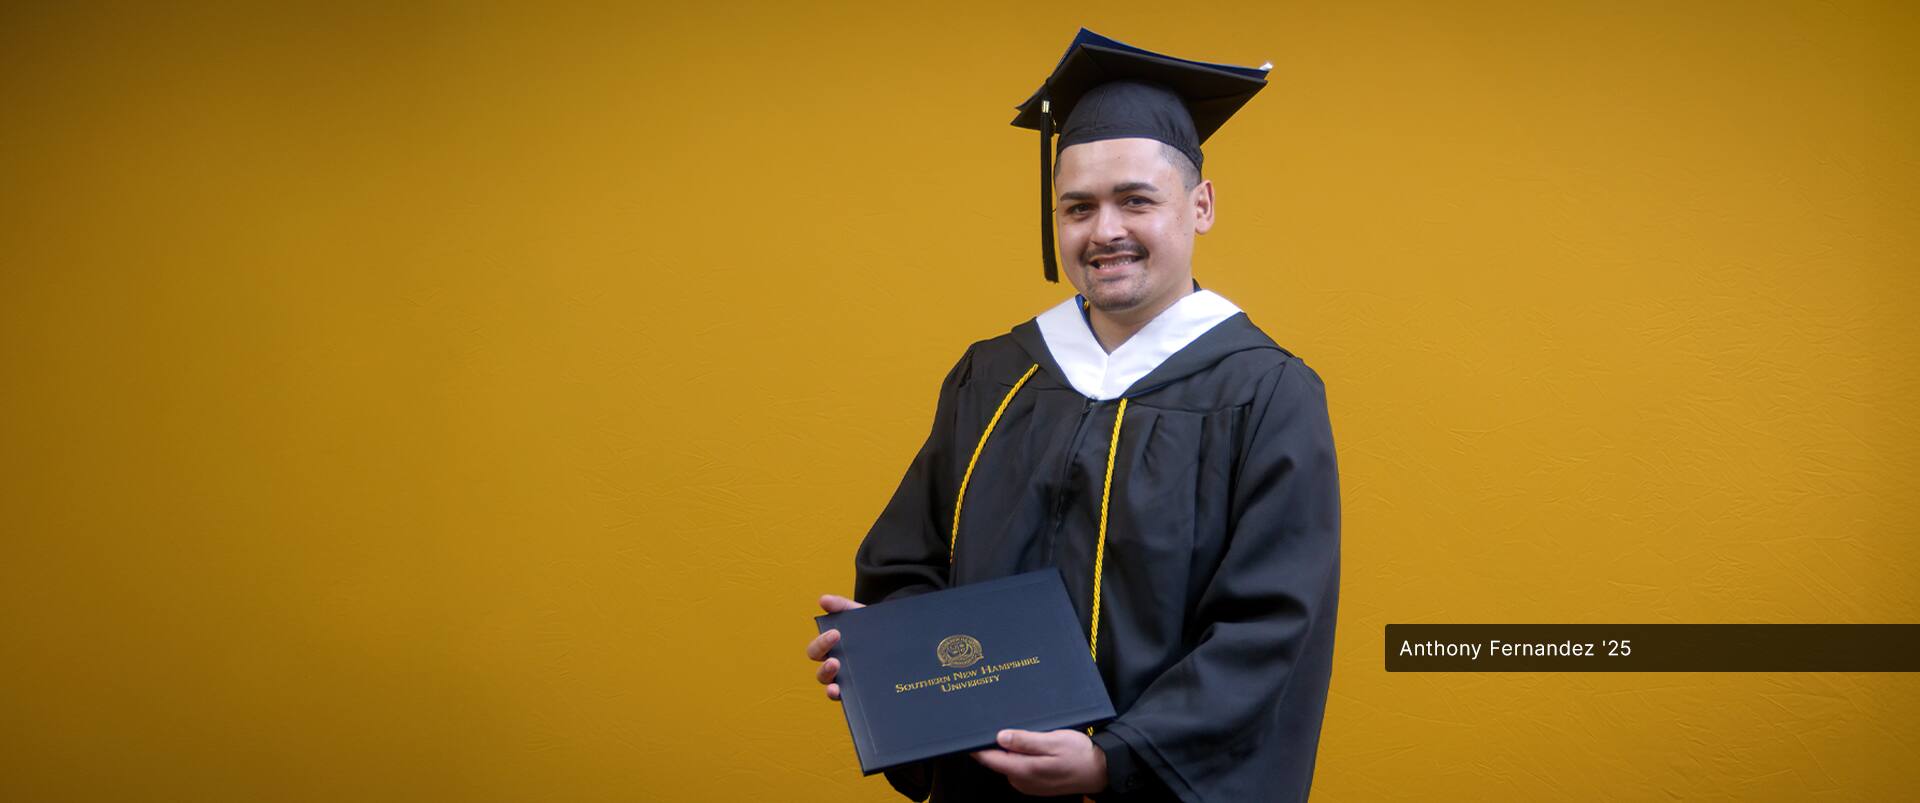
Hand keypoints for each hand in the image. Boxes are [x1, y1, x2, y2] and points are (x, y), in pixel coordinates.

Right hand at [805, 594, 863, 700]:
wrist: (896, 639)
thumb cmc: (871, 628)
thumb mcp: (858, 615)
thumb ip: (841, 605)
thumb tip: (823, 600)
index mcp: (831, 650)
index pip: (817, 650)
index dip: (821, 643)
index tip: (835, 634)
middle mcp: (836, 668)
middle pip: (822, 674)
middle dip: (825, 668)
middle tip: (836, 662)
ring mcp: (848, 682)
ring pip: (832, 690)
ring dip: (831, 689)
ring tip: (837, 687)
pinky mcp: (860, 693)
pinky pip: (850, 701)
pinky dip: (847, 700)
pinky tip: (854, 698)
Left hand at [971, 729, 1107, 795]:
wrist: (1101, 770)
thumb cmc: (1079, 754)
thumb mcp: (1053, 741)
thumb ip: (1025, 741)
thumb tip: (1000, 737)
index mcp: (1024, 770)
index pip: (989, 759)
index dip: (977, 745)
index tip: (970, 731)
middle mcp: (1022, 781)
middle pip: (997, 760)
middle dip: (994, 742)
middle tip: (995, 720)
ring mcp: (1028, 784)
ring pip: (1008, 763)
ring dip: (1009, 747)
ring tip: (1016, 728)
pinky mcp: (1035, 783)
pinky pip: (1019, 767)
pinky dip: (1019, 754)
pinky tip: (1029, 742)